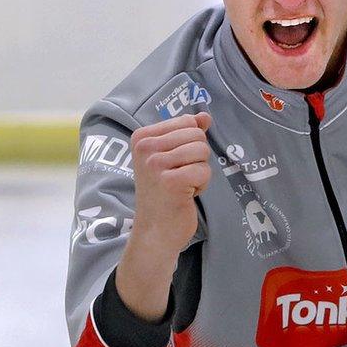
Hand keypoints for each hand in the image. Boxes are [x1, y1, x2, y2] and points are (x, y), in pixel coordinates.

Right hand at [113, 113, 211, 321]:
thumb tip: (205, 116)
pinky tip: (186, 195)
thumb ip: (187, 133)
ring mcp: (155, 164)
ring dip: (200, 172)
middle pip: (197, 136)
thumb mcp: (172, 158)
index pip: (187, 122)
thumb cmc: (164, 194)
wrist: (155, 231)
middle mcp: (145, 148)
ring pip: (202, 152)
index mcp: (142, 137)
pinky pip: (204, 170)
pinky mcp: (170, 181)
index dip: (190, 144)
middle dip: (198, 158)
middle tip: (180, 176)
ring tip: (183, 186)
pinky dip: (201, 184)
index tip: (175, 164)